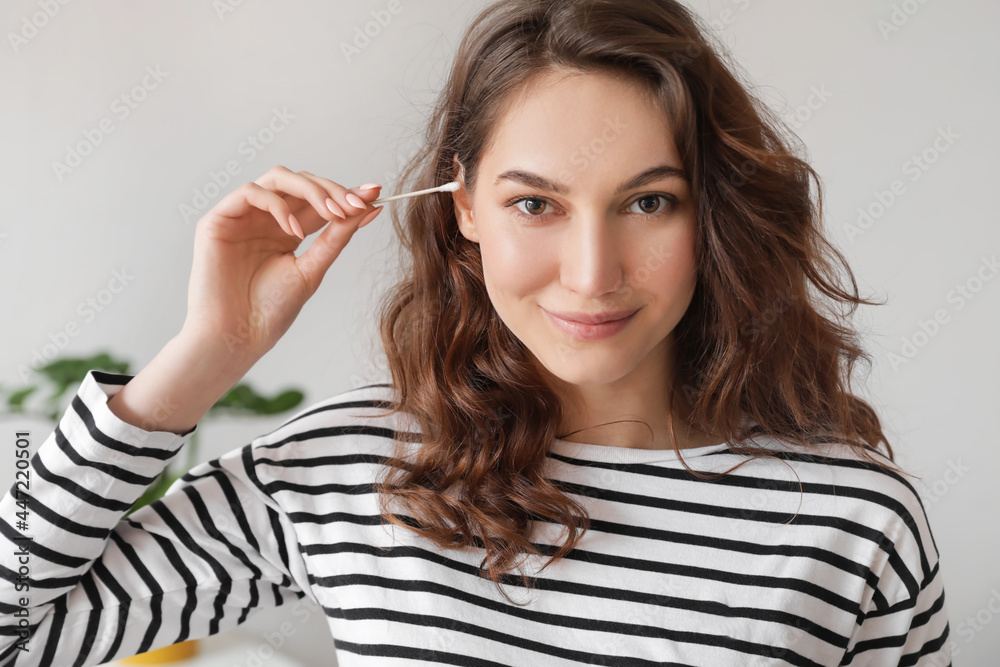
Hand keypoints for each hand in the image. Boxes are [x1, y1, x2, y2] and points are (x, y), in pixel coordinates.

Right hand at [180, 165, 382, 366]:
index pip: (319, 200)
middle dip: (332, 189)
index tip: (375, 193)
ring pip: (278, 177)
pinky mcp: (218, 219)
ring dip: (311, 190)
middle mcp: (265, 218)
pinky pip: (249, 192)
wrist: (238, 336)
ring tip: (333, 213)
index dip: (346, 193)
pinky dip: (277, 205)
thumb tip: (370, 209)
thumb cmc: (271, 310)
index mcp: (287, 230)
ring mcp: (242, 216)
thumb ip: (337, 237)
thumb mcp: (313, 268)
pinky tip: (293, 231)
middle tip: (356, 204)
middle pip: (301, 182)